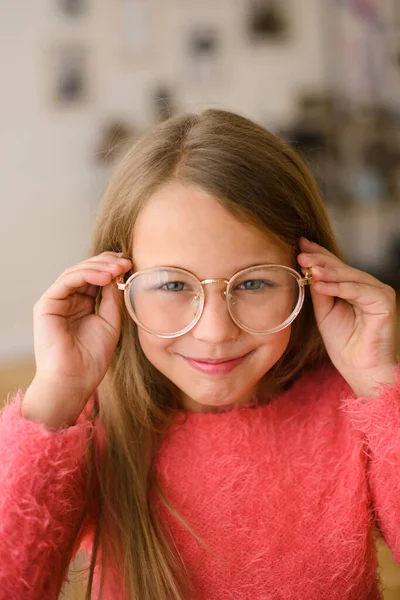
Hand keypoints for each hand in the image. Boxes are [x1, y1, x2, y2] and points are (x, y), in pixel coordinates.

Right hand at [22, 252, 131, 427]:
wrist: (75, 380)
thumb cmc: (93, 357)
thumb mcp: (111, 321)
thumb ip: (112, 298)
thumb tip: (119, 273)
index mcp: (83, 304)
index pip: (96, 278)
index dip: (112, 268)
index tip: (130, 264)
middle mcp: (68, 300)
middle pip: (86, 271)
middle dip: (107, 263)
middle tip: (126, 261)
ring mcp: (56, 301)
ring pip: (76, 272)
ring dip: (99, 267)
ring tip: (118, 268)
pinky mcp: (47, 304)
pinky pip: (67, 281)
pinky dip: (86, 275)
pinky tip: (105, 277)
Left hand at [297, 238, 398, 396]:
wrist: (360, 369)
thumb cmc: (344, 344)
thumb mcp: (325, 313)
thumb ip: (320, 292)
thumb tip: (308, 270)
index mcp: (355, 288)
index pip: (335, 266)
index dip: (318, 255)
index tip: (299, 244)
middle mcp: (369, 286)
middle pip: (341, 268)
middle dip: (319, 260)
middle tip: (299, 252)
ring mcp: (379, 292)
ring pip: (349, 277)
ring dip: (326, 271)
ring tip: (307, 266)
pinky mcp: (384, 302)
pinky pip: (357, 291)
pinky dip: (337, 287)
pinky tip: (319, 284)